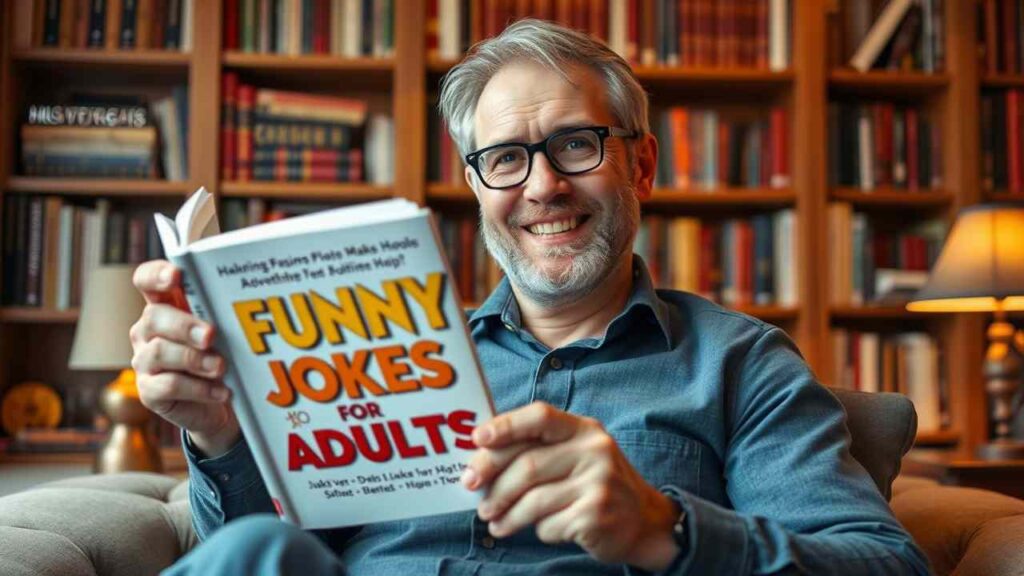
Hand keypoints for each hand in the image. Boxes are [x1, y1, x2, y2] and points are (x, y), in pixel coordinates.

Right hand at [130, 260, 239, 457]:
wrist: (220, 405)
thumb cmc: (222, 356)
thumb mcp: (225, 332)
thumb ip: (224, 314)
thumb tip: (248, 300)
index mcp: (166, 306)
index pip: (146, 280)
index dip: (156, 274)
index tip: (176, 275)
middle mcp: (148, 331)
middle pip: (153, 316)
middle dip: (184, 325)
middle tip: (211, 335)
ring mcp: (144, 361)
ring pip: (158, 352)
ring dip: (194, 359)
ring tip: (221, 367)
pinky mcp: (149, 391)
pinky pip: (167, 386)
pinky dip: (199, 389)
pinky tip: (221, 391)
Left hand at [461, 402, 679, 570]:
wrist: (644, 521)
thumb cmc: (595, 484)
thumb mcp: (576, 454)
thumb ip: (538, 449)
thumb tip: (481, 460)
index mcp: (583, 429)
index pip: (540, 416)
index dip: (505, 426)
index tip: (477, 439)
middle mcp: (594, 451)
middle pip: (528, 464)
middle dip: (493, 482)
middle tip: (473, 492)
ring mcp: (597, 484)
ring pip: (532, 500)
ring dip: (506, 514)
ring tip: (494, 522)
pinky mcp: (595, 516)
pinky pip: (548, 525)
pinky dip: (536, 531)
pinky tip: (538, 530)